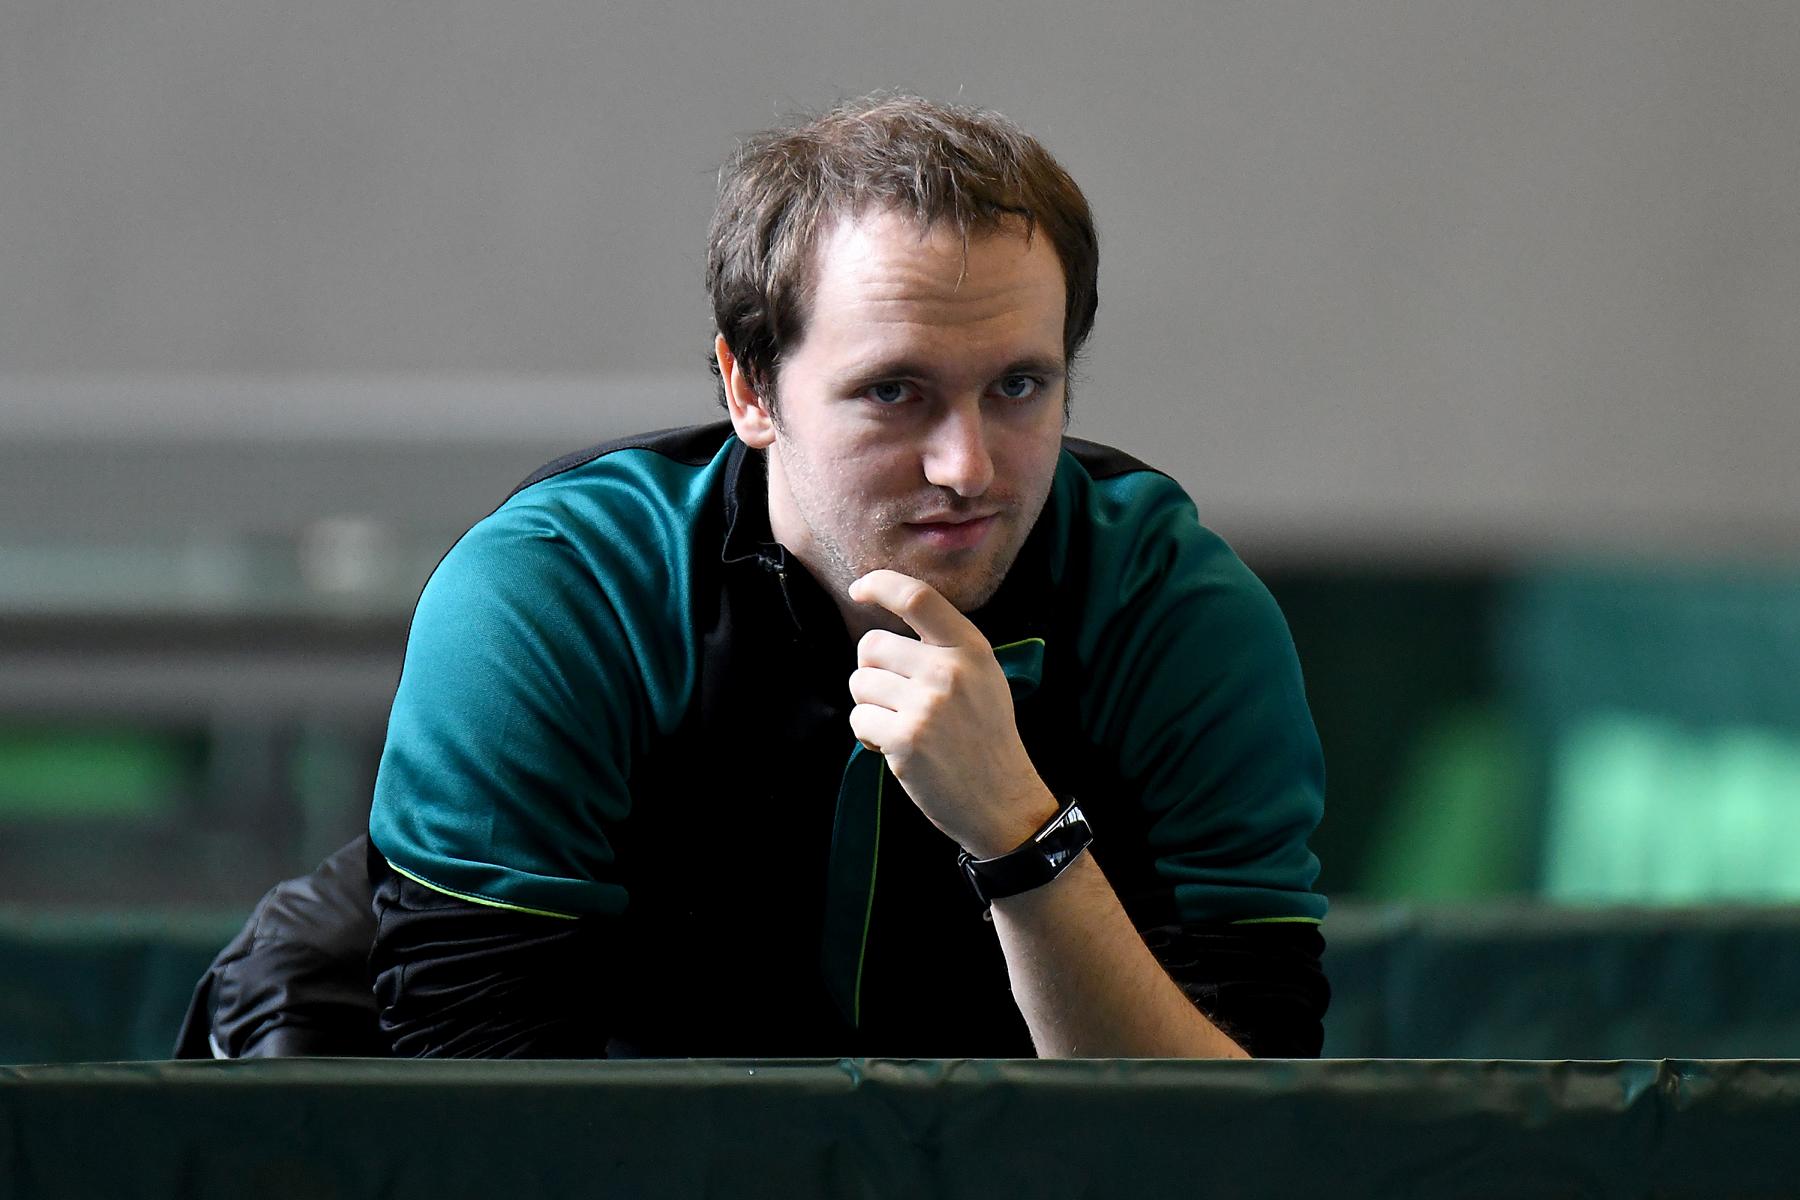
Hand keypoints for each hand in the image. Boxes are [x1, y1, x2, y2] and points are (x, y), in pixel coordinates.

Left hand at [846, 569, 1058, 857]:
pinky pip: (859, 719)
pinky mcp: (906, 739)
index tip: (859, 589)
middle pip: (871, 646)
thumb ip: (943, 648)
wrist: (1002, 799)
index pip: (917, 597)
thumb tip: (882, 628)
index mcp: (971, 648)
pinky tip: (897, 748)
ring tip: (902, 725)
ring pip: (860, 684)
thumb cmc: (985, 737)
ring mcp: (927, 705)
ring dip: (871, 707)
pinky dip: (869, 736)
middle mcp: (949, 670)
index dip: (880, 585)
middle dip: (872, 672)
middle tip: (898, 699)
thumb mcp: (983, 677)